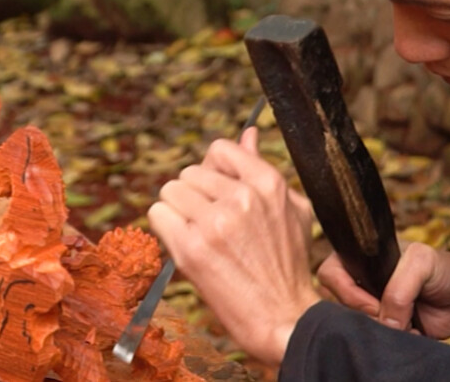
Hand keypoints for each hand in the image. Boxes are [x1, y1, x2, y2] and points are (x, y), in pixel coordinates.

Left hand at [147, 127, 320, 363]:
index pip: (220, 149)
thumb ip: (263, 168)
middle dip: (194, 195)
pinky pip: (158, 214)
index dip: (212, 169)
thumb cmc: (288, 265)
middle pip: (189, 172)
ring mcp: (215, 223)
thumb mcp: (291, 209)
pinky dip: (165, 227)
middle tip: (208, 221)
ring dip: (178, 210)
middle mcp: (242, 198)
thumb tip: (247, 133)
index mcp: (268, 184)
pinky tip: (184, 242)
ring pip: (170, 191)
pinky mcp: (191, 249)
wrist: (283, 317)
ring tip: (197, 233)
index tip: (215, 190)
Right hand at [317, 243, 449, 338]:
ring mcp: (373, 304)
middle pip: (339, 301)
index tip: (374, 301)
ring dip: (380, 327)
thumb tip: (386, 322)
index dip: (346, 290)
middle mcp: (363, 280)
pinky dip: (391, 339)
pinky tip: (410, 331)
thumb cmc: (447, 269)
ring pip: (356, 321)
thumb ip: (398, 288)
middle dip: (365, 311)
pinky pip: (374, 336)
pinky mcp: (386, 326)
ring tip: (407, 323)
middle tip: (391, 315)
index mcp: (364, 256)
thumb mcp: (422, 263)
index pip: (330, 272)